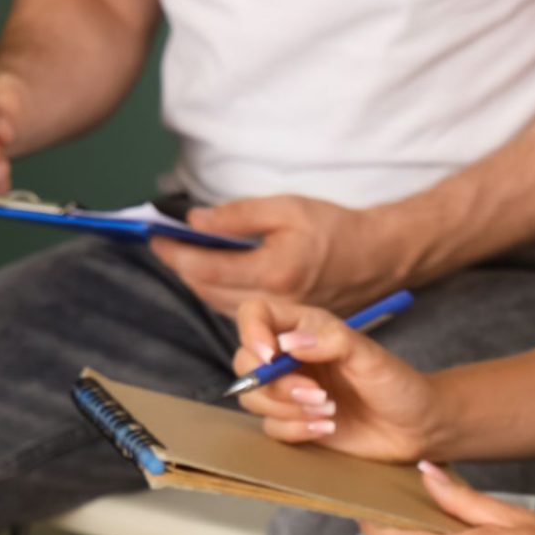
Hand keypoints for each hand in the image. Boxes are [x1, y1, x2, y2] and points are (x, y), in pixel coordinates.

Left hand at [152, 195, 400, 317]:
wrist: (376, 259)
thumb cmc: (335, 229)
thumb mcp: (287, 208)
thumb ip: (238, 216)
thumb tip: (196, 221)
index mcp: (273, 273)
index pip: (206, 268)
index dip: (176, 253)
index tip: (157, 236)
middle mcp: (274, 305)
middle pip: (207, 293)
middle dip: (182, 268)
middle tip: (166, 244)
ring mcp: (279, 321)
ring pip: (220, 307)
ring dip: (198, 283)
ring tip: (185, 258)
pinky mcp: (285, 326)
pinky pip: (239, 313)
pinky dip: (218, 294)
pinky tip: (214, 276)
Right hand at [234, 299, 441, 460]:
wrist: (416, 428)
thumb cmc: (398, 385)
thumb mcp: (370, 356)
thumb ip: (331, 341)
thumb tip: (287, 343)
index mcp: (305, 328)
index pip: (256, 314)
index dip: (252, 332)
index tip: (270, 356)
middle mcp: (291, 357)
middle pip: (246, 362)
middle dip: (275, 384)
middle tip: (318, 395)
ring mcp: (290, 391)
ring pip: (253, 398)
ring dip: (287, 409)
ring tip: (329, 412)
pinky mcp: (294, 422)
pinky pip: (271, 428)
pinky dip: (295, 430)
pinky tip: (327, 429)